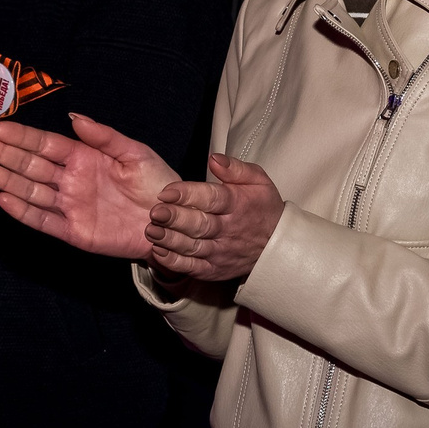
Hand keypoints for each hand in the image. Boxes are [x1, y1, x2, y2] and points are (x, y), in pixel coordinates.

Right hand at [0, 113, 180, 258]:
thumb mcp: (134, 152)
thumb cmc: (156, 182)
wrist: (171, 221)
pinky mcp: (72, 231)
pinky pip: (41, 219)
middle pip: (28, 164)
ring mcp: (69, 205)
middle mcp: (70, 180)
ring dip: (2, 178)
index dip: (19, 135)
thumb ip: (104, 136)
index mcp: (83, 157)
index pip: (43, 144)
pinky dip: (19, 210)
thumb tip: (74, 117)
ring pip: (28, 189)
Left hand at [144, 154, 287, 279]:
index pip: (211, 198)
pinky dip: (174, 261)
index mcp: (237, 204)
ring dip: (169, 240)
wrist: (277, 246)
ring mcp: (221, 252)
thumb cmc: (263, 208)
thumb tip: (213, 158)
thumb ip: (235, 168)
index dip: (188, 195)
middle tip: (155, 212)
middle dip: (175, 219)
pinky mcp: (214, 269)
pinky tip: (159, 251)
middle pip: (199, 225)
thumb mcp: (258, 181)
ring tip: (151, 231)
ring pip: (192, 247)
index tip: (167, 191)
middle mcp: (228, 230)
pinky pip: (192, 267)